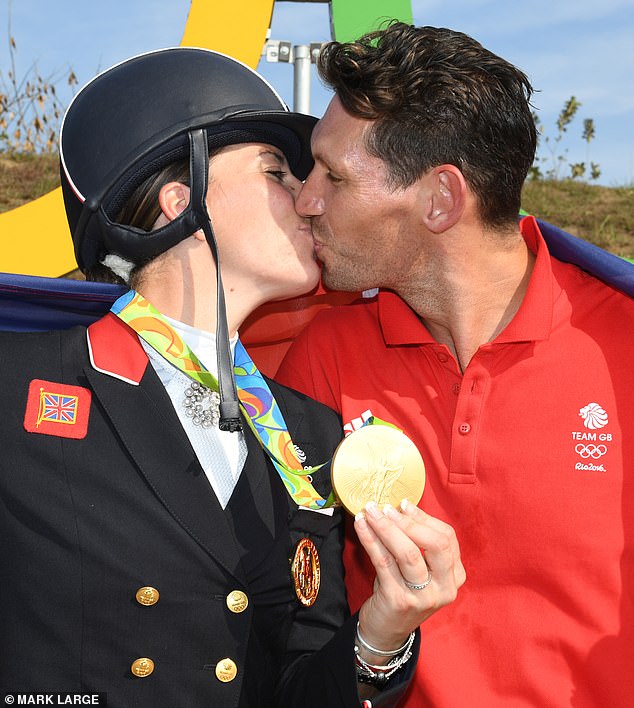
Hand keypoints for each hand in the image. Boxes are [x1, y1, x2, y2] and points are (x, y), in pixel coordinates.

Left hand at [355, 499, 464, 653]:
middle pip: (434, 544)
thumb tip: (400, 507)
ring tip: (371, 512)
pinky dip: (370, 539)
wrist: (386, 632)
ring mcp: (422, 597)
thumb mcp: (418, 570)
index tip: (403, 505)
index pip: (446, 538)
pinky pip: (383, 562)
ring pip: (409, 553)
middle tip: (387, 508)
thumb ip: (417, 543)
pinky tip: (361, 526)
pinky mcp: (398, 600)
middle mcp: (444, 588)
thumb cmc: (402, 590)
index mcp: (454, 576)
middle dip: (409, 522)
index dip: (424, 518)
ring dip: (387, 527)